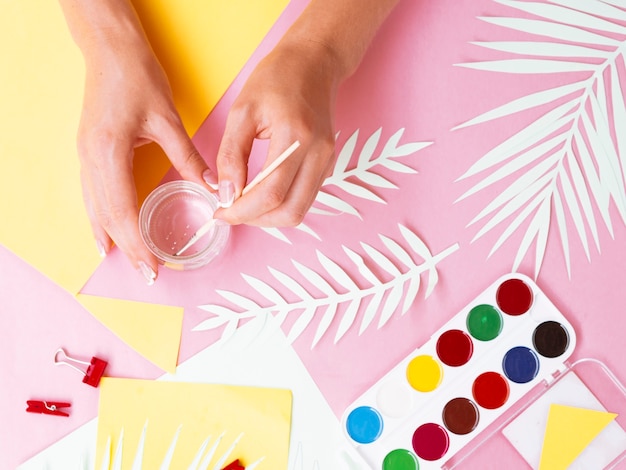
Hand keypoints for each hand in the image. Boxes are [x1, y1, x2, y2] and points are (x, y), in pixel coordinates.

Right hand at [65, 1, 210, 282]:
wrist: (110, 49)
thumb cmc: (137, 78)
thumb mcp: (167, 119)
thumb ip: (188, 157)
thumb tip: (211, 187)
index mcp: (109, 154)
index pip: (122, 212)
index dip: (137, 243)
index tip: (154, 268)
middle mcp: (90, 160)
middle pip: (106, 217)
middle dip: (126, 249)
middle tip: (146, 275)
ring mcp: (84, 155)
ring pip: (95, 207)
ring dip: (110, 237)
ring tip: (125, 261)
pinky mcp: (88, 150)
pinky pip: (92, 193)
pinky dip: (100, 216)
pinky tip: (106, 230)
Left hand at [214, 39, 338, 226]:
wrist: (314, 62)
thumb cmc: (277, 78)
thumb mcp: (242, 110)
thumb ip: (231, 155)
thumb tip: (226, 193)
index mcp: (297, 137)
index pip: (271, 193)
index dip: (242, 210)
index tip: (219, 211)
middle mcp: (319, 154)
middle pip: (289, 211)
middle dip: (255, 219)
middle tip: (230, 211)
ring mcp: (327, 162)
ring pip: (299, 211)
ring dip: (269, 216)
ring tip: (244, 203)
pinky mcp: (327, 165)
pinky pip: (304, 199)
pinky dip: (281, 205)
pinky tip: (261, 192)